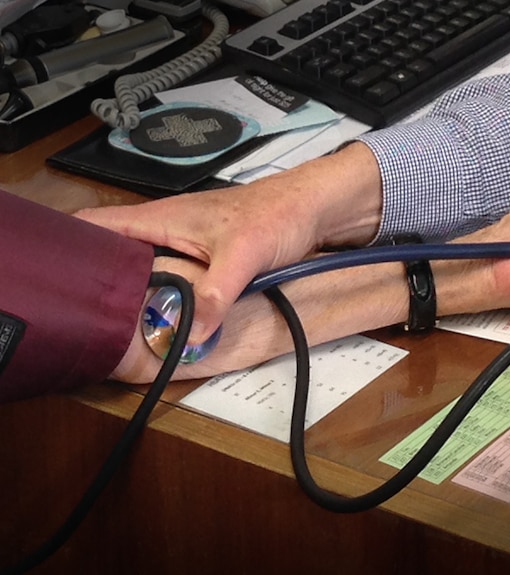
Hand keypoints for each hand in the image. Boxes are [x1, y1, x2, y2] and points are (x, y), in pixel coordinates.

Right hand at [76, 143, 382, 343]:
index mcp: (161, 218)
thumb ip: (215, 294)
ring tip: (119, 326)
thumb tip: (190, 334)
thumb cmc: (277, 215)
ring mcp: (183, 243)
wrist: (312, 208)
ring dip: (134, 294)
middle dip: (100, 284)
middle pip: (114, 255)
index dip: (73, 252)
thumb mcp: (244, 256)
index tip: (63, 285)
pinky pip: (170, 278)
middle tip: (92, 321)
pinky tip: (163, 319)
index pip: (96, 226)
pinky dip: (164, 297)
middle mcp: (164, 228)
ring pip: (143, 269)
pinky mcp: (202, 257)